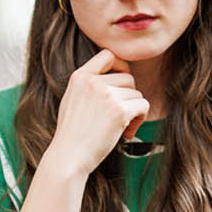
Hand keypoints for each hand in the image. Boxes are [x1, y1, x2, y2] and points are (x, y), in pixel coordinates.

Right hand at [46, 50, 149, 176]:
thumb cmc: (72, 133)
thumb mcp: (72, 99)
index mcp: (79, 77)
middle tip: (121, 116)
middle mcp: (93, 82)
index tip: (120, 84)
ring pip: (137, 94)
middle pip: (128, 78)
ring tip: (121, 127)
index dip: (120, 66)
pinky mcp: (119, 111)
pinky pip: (143, 106)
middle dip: (129, 96)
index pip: (108, 55)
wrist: (68, 156)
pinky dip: (140, 119)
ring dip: (134, 111)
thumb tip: (116, 75)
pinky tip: (127, 132)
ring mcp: (107, 95)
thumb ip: (89, 85)